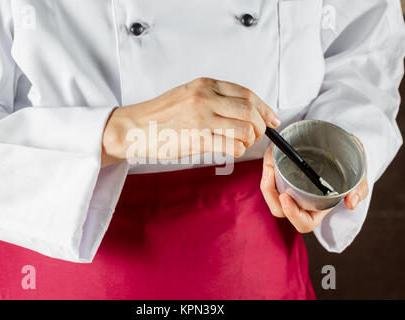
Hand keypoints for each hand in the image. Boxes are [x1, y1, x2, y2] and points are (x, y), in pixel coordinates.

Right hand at [102, 77, 280, 165]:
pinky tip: (232, 150)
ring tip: (241, 144)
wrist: (135, 127)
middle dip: (261, 127)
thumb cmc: (161, 115)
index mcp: (205, 85)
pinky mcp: (197, 138)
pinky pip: (232, 145)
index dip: (265, 108)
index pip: (247, 94)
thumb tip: (244, 112)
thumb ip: (214, 98)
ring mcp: (202, 117)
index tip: (272, 119)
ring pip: (245, 129)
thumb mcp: (188, 95)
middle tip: (257, 135)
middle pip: (251, 111)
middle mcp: (205, 97)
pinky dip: (239, 150)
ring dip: (250, 140)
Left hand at [260, 139, 367, 232]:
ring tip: (269, 162)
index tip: (286, 198)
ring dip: (266, 180)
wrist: (344, 150)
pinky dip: (268, 167)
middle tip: (270, 173)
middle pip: (279, 209)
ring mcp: (291, 190)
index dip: (292, 215)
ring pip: (271, 193)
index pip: (303, 223)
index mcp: (318, 210)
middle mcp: (301, 202)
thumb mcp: (359, 178)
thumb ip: (358, 190)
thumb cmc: (351, 168)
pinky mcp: (283, 176)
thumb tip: (351, 202)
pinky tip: (271, 155)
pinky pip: (270, 177)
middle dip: (270, 194)